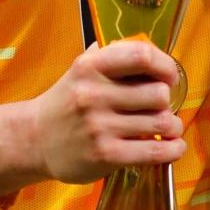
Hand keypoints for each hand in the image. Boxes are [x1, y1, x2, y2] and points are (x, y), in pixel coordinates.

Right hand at [0, 39, 184, 195]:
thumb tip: (153, 53)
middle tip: (161, 107)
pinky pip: (153, 152)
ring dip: (173, 126)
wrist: (34, 139)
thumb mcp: (82, 70)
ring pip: (161, 123)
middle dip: (166, 102)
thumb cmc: (68, 101)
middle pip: (158, 94)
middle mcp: (94, 94)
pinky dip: (172, 149)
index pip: (142, 56)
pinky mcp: (105, 155)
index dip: (166, 66)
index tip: (169, 77)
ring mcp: (99, 126)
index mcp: (91, 66)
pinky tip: (174, 147)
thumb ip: (113, 57)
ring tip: (169, 127)